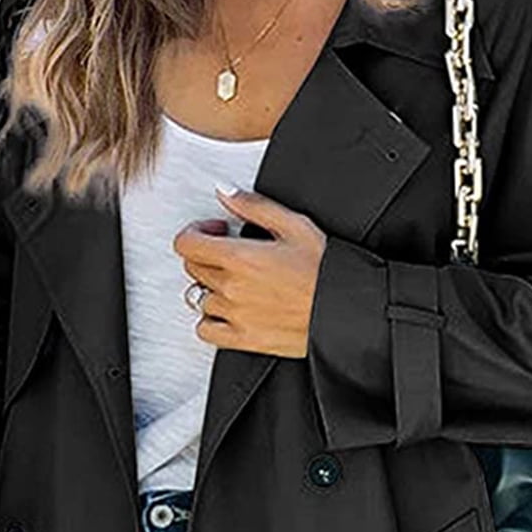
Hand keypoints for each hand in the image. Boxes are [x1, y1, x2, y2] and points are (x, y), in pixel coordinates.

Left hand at [171, 185, 327, 358]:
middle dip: (206, 254)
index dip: (197, 232)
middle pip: (193, 268)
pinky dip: (209, 319)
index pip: (187, 244)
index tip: (215, 231)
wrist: (344, 309)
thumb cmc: (325, 269)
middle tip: (230, 252)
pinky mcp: (243, 339)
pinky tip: (228, 310)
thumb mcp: (293, 224)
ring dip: (211, 287)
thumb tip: (225, 192)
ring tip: (235, 281)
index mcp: (239, 257)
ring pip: (199, 298)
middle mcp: (231, 288)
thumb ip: (252, 205)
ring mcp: (234, 316)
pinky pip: (205, 330)